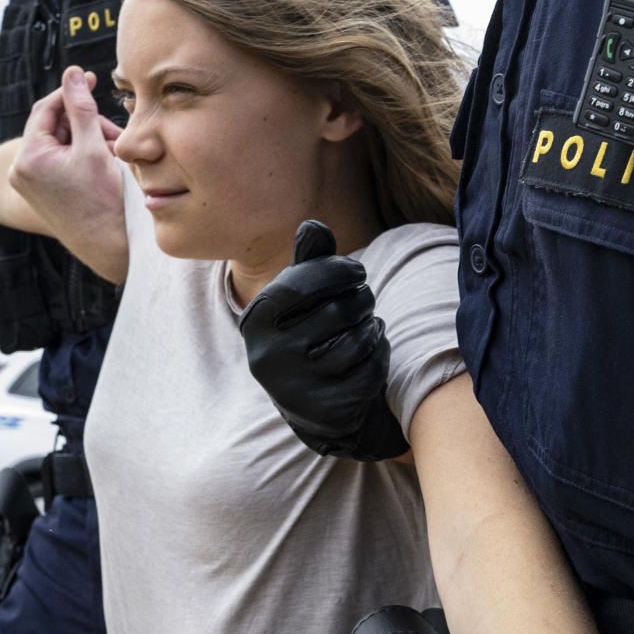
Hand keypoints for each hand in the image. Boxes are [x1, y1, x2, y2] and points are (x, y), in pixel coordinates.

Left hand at [8, 66, 127, 281]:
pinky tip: (105, 163)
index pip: (45, 108)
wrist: (108, 247)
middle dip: (85, 123)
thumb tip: (73, 74)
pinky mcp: (41, 192)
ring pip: (60, 143)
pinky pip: (60, 161)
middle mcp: (21, 170)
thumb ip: (81, 106)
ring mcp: (29, 183)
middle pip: (54, 126)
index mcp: (28, 157)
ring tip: (114, 152)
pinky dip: (82, 156)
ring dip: (88, 139)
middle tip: (113, 131)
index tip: (90, 79)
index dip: (70, 92)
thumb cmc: (103, 202)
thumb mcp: (94, 146)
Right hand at [238, 220, 408, 461]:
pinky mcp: (327, 407)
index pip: (299, 285)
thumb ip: (308, 262)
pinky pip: (371, 366)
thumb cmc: (307, 333)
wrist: (312, 403)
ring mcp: (296, 386)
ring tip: (367, 324)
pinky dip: (379, 352)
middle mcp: (267, 356)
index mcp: (254, 321)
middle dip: (362, 299)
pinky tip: (371, 350)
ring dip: (372, 326)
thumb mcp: (300, 298)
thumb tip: (313, 227)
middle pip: (336, 311)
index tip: (358, 271)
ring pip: (357, 339)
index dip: (337, 270)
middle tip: (365, 300)